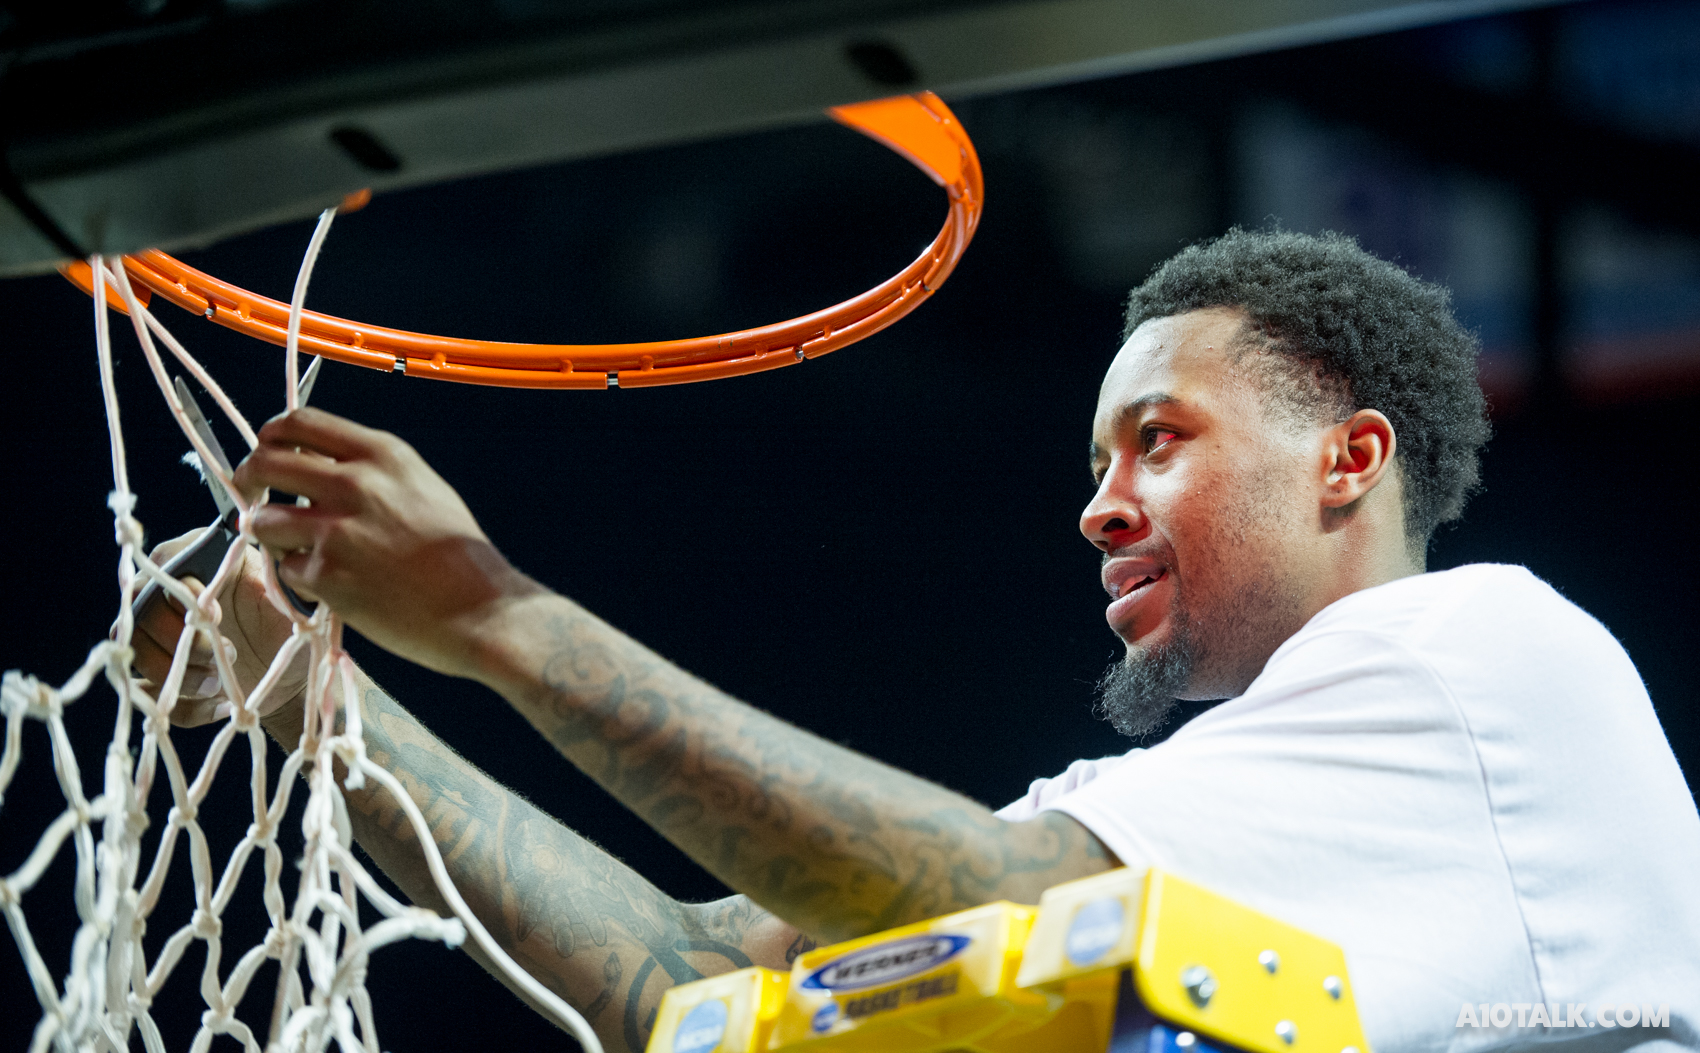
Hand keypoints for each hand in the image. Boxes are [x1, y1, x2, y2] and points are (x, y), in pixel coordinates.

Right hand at [131, 531, 309, 726]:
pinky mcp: (159, 676)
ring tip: (223, 684)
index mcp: (204, 563)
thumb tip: (280, 554)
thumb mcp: (296, 599)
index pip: (165, 563)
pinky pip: (149, 695)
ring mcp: (160, 638)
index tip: (218, 616)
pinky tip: (221, 706)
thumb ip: (283, 576)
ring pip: (139, 653)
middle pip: (142, 612)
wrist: (294, 677)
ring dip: (181, 675)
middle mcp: (172, 597)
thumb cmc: (294, 628)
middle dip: (183, 641)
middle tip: (230, 654)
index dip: (185, 592)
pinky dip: (186, 707)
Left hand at [232, 408, 531, 679]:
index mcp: (381, 454)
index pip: (299, 422)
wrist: (480, 608)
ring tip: (300, 551)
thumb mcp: (422, 486)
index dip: (271, 437)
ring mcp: (336, 530)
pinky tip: (333, 585)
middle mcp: (355, 483)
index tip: (266, 451)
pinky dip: (301, 578)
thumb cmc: (459, 554)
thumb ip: (372, 470)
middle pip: (266, 463)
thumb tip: (319, 467)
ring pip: (263, 520)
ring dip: (271, 536)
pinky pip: (286, 568)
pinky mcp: (326, 576)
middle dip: (249, 480)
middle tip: (254, 498)